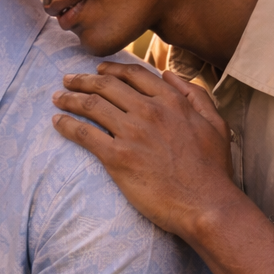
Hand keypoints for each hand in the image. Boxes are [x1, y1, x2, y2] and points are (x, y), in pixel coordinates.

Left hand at [51, 61, 238, 239]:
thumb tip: (170, 75)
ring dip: (69, 98)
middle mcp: (149, 111)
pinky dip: (67, 124)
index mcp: (172, 102)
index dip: (111, 70)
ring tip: (57, 98)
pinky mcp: (117, 157)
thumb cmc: (213, 169)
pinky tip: (57, 122)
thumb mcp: (216, 123)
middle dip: (83, 80)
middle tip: (68, 79)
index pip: (134, 75)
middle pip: (106, 86)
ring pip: (91, 105)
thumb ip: (196, 95)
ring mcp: (132, 133)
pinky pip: (84, 133)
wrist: (206, 203)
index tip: (97, 70)